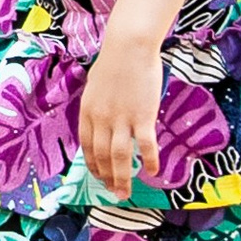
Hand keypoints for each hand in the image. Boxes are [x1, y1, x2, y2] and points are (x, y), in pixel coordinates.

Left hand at [78, 36, 163, 202]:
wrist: (129, 47)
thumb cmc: (114, 62)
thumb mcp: (95, 86)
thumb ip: (96, 106)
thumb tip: (101, 120)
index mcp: (87, 112)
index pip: (87, 146)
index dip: (92, 165)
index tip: (99, 177)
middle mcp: (101, 119)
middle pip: (101, 156)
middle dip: (107, 178)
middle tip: (114, 192)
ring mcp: (121, 119)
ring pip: (119, 157)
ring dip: (122, 178)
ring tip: (125, 193)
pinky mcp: (142, 117)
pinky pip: (145, 145)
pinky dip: (150, 160)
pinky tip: (154, 171)